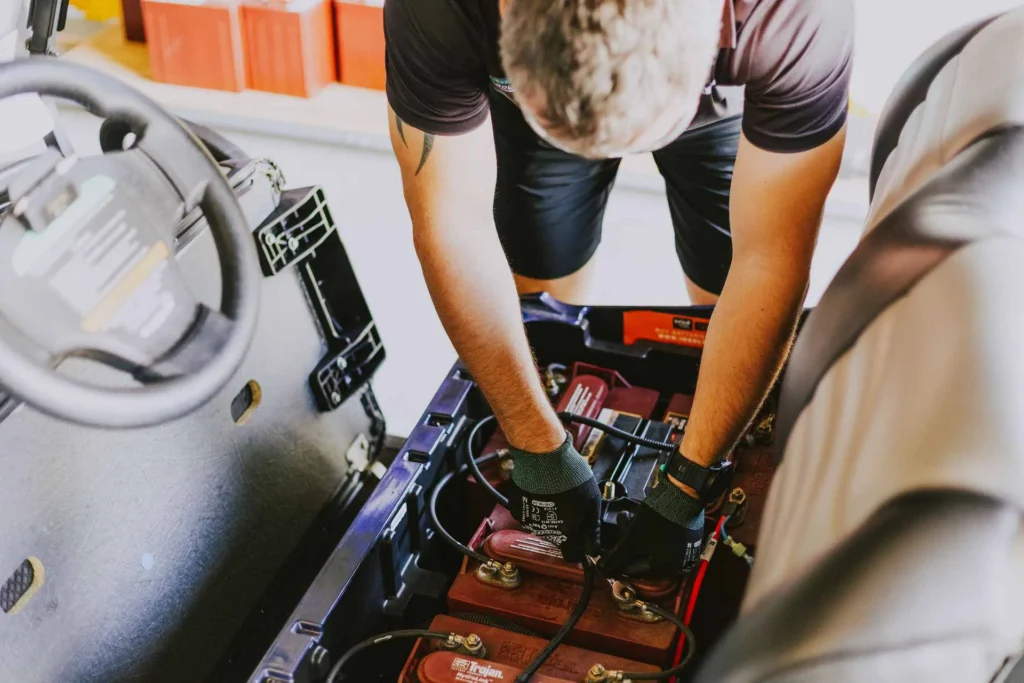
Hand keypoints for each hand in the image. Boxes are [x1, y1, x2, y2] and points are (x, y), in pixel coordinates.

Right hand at [505, 433, 600, 562]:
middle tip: (572, 507)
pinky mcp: (518, 506)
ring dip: (551, 515)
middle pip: (557, 538)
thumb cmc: (568, 474)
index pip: (571, 554)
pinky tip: (543, 492)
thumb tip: (594, 547)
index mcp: (565, 532)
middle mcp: (545, 530)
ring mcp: (529, 519)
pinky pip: (529, 512)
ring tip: (557, 494)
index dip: (578, 548)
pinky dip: (536, 506)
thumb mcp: (593, 501)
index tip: (582, 541)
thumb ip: (593, 528)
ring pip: (543, 525)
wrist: (543, 456)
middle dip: (565, 527)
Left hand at [600, 480, 703, 577]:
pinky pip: (662, 535)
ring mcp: (684, 547)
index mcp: (668, 568)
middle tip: (620, 526)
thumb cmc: (658, 520)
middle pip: (644, 557)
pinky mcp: (685, 532)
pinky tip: (639, 515)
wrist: (682, 493)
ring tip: (626, 516)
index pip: (637, 570)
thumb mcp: (633, 540)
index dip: (619, 560)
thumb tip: (602, 571)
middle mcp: (679, 562)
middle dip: (628, 541)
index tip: (609, 549)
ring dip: (634, 532)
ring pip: (651, 544)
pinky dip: (648, 528)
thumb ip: (617, 557)